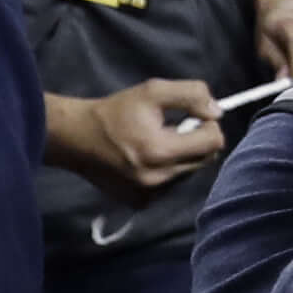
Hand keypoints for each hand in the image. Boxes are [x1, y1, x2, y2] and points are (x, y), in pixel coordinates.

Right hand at [51, 80, 224, 204]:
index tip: (194, 118)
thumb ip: (191, 95)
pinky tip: (147, 159)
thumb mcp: (153, 91)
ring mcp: (148, 194)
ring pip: (189, 173)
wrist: (75, 138)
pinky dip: (168, 171)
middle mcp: (157, 179)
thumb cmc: (115, 112)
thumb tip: (217, 112)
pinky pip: (171, 185)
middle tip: (172, 129)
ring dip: (182, 157)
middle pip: (204, 160)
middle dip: (196, 141)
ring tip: (155, 143)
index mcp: (160, 152)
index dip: (209, 126)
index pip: (213, 143)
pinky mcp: (140, 202)